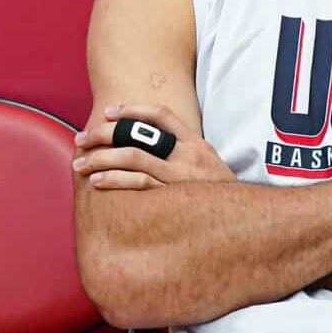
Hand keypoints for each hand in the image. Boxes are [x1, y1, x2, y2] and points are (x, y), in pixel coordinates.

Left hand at [72, 103, 237, 189]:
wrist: (252, 222)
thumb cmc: (223, 199)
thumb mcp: (211, 170)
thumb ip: (186, 159)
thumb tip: (153, 155)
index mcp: (197, 144)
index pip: (161, 115)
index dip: (131, 109)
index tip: (108, 112)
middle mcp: (189, 156)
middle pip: (138, 134)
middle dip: (104, 134)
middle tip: (81, 139)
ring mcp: (182, 177)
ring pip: (133, 158)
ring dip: (101, 158)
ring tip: (80, 163)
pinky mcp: (175, 199)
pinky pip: (139, 185)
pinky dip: (115, 180)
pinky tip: (97, 181)